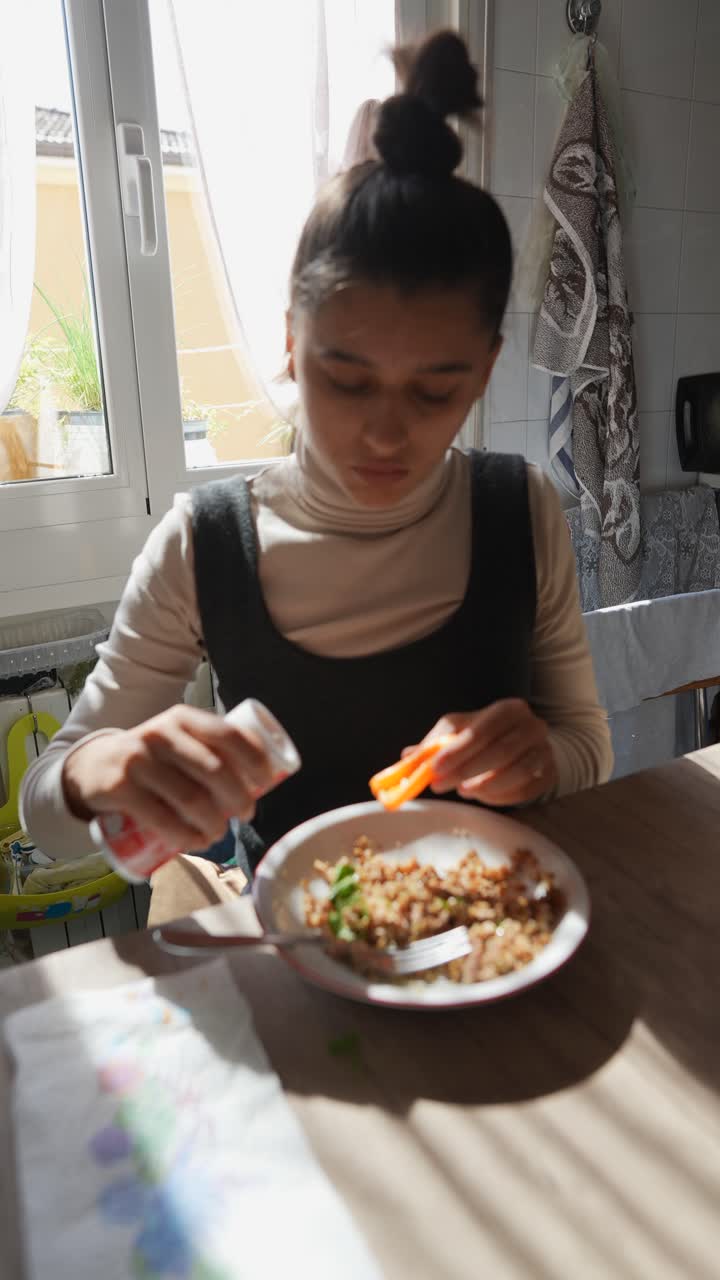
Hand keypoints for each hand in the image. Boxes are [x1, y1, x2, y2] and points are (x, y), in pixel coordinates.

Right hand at [62, 705, 273, 850]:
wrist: (94, 766)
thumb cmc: (152, 758)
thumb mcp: (179, 740)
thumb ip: (211, 749)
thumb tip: (266, 777)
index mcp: (183, 718)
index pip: (229, 734)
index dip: (255, 760)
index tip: (266, 782)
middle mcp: (161, 733)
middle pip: (215, 771)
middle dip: (239, 798)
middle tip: (246, 815)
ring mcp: (138, 760)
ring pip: (191, 798)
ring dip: (214, 824)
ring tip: (219, 834)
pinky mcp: (120, 788)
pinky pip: (161, 818)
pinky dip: (185, 836)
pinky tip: (195, 843)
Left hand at [406, 700, 557, 806]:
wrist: (526, 746)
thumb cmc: (485, 736)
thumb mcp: (459, 732)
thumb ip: (435, 744)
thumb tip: (406, 757)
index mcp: (509, 710)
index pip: (483, 729)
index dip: (457, 750)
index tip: (435, 768)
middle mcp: (532, 726)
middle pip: (501, 751)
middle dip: (467, 770)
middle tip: (441, 785)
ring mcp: (544, 751)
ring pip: (517, 771)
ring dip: (485, 785)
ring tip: (463, 791)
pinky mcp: (548, 774)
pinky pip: (525, 789)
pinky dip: (500, 796)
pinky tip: (482, 797)